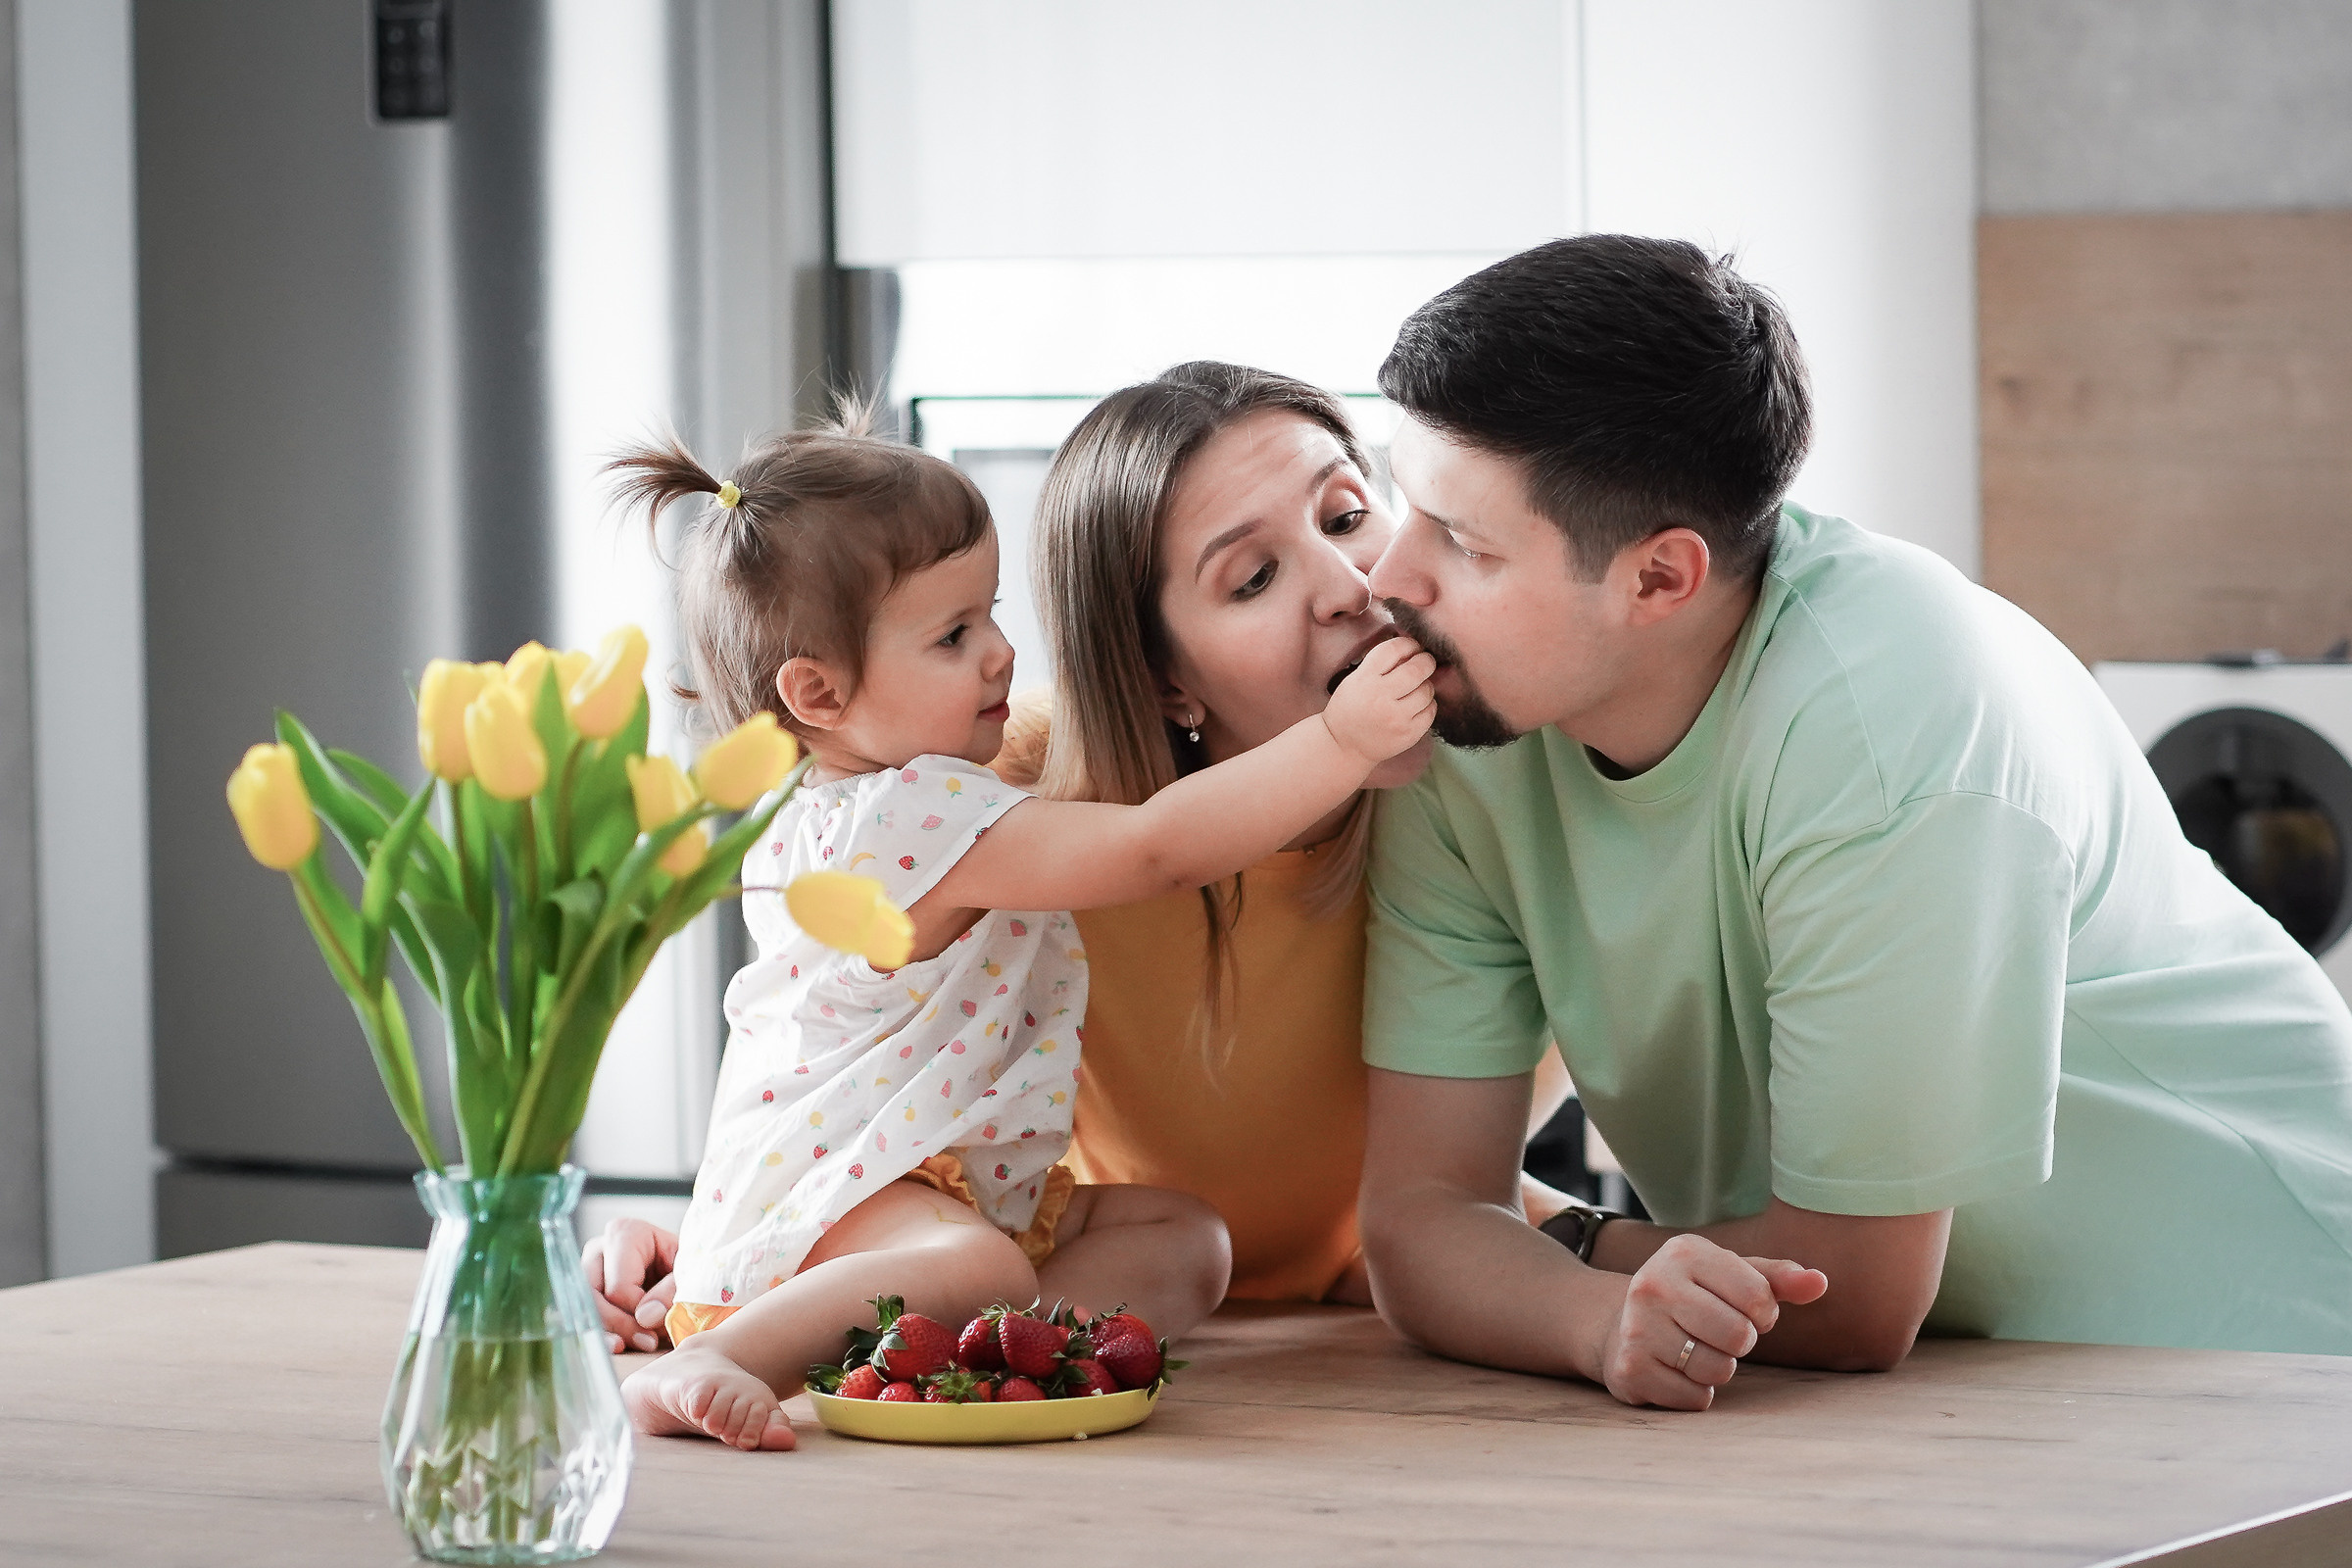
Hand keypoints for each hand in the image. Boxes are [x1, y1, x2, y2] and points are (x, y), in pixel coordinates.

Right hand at [582, 1218, 680, 1353]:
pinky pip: (584, 1317)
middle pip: (595, 1299)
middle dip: (623, 1326)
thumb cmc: (688, 1265)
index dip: (639, 1311)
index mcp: (624, 1233)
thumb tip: (645, 1317)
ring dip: (613, 1333)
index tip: (662, 1321)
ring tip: (643, 1344)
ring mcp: (587, 1270)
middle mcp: (598, 1249)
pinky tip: (619, 1346)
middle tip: (651, 1342)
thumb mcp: (690, 1273)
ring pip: (586, 1310)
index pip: (619, 1287)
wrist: (687, 1268)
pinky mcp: (586, 1291)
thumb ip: (671, 1291)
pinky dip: (603, 1335)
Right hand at [1321, 636, 1437, 765]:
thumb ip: (1382, 664)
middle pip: (1418, 668)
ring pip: (1428, 689)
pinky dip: (1427, 705)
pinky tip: (1415, 706)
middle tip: (1424, 664)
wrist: (1344, 747)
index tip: (1414, 647)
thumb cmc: (1351, 708)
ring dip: (1426, 685)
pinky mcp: (1408, 734)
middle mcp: (1380, 697)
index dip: (1409, 644)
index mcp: (1364, 679)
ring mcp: (1396, 718)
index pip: (1394, 649)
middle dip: (1425, 661)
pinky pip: (1431, 711)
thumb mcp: (1355, 680)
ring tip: (1415, 690)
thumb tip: (1416, 648)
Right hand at [1595, 1233, 1827, 1409]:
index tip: (1745, 1311)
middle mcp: (1654, 1283)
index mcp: (1685, 1252)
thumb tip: (1820, 1282)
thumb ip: (1777, 1279)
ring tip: (1695, 1351)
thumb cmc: (1693, 1297)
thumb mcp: (1731, 1276)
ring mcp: (1637, 1327)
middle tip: (1718, 1334)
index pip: (1758, 1296)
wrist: (1619, 1324)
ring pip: (1717, 1370)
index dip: (1763, 1313)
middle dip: (1740, 1343)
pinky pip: (1695, 1398)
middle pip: (1738, 1335)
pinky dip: (1695, 1392)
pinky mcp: (1630, 1369)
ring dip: (1718, 1369)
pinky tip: (1675, 1370)